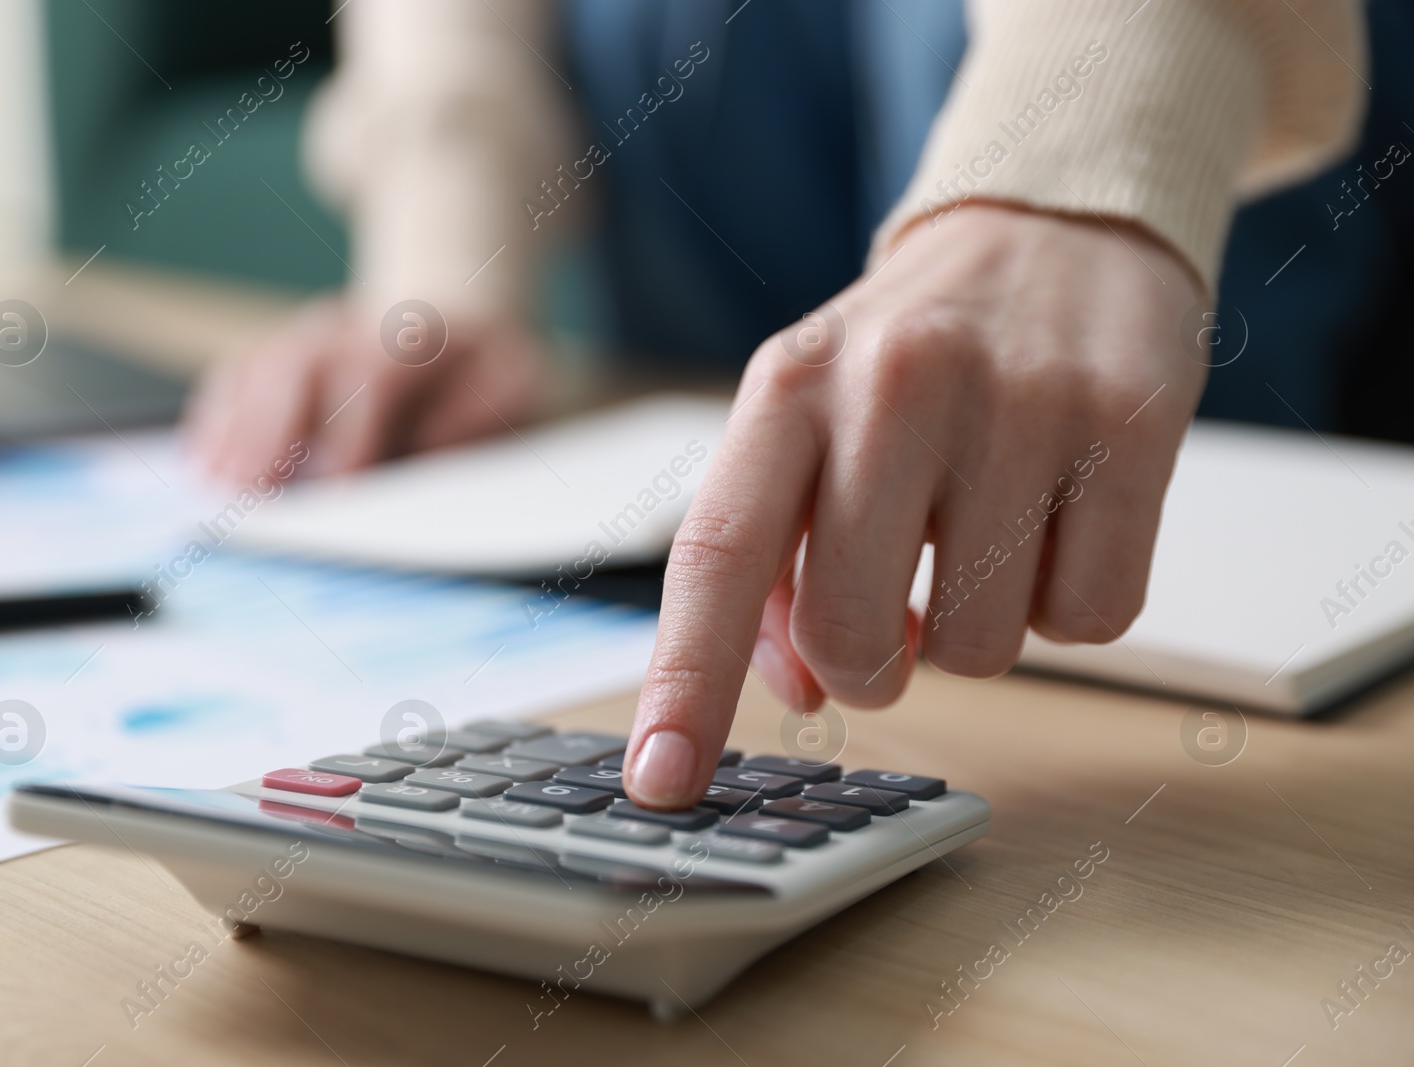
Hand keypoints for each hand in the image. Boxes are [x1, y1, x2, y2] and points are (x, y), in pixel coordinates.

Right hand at [186, 296, 546, 481]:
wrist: (451, 319)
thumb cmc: (481, 370)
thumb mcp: (514, 379)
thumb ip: (483, 408)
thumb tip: (434, 440)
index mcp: (413, 335)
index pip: (373, 375)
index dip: (351, 431)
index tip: (338, 489)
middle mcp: (348, 327)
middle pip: (298, 368)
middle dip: (272, 433)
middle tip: (251, 494)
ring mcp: (305, 339)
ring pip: (257, 371)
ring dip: (233, 431)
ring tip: (214, 486)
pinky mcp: (276, 356)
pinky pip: (234, 379)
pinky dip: (214, 420)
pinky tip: (200, 464)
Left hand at [624, 204, 1206, 808]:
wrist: (1050, 230)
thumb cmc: (909, 358)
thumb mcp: (805, 423)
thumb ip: (771, 563)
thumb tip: (796, 692)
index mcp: (788, 389)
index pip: (716, 555)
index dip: (685, 684)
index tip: (662, 786)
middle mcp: (895, 384)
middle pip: (852, 633)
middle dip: (870, 668)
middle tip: (895, 623)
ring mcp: (1019, 401)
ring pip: (980, 649)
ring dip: (975, 634)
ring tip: (983, 538)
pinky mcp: (1130, 426)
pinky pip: (1091, 620)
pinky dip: (1069, 606)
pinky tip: (1058, 527)